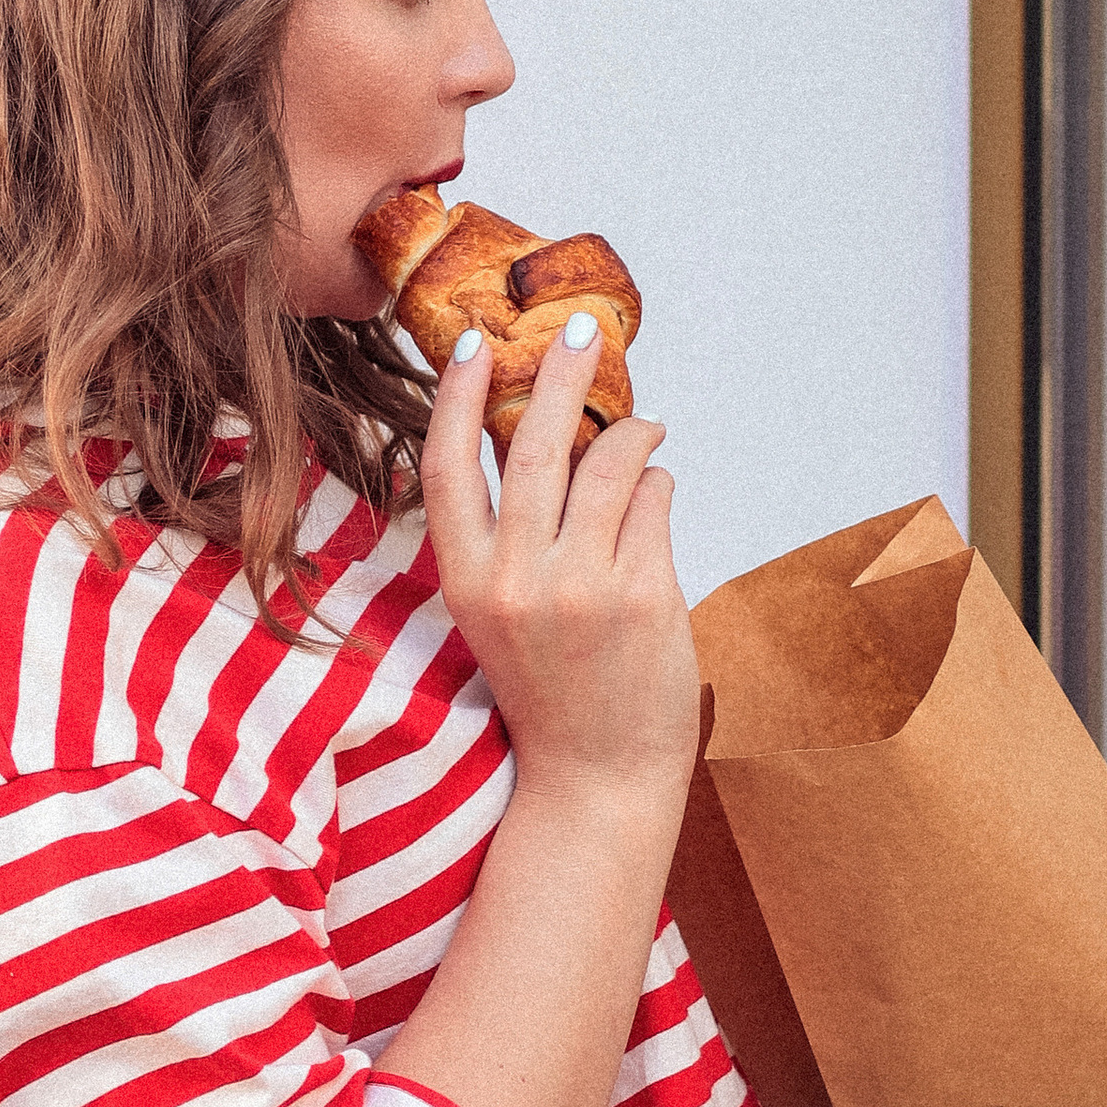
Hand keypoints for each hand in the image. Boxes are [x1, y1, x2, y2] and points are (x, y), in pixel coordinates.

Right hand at [419, 316, 699, 821]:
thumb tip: (546, 431)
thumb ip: (513, 532)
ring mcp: (583, 589)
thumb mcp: (502, 611)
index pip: (447, 467)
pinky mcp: (644, 596)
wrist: (597, 778)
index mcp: (466, 582)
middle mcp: (517, 581)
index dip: (454, 396)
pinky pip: (656, 502)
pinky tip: (658, 491)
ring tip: (645, 425)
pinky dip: (659, 484)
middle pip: (534, 445)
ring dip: (633, 430)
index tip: (472, 340)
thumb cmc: (552, 688)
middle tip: (581, 329)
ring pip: (611, 463)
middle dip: (562, 374)